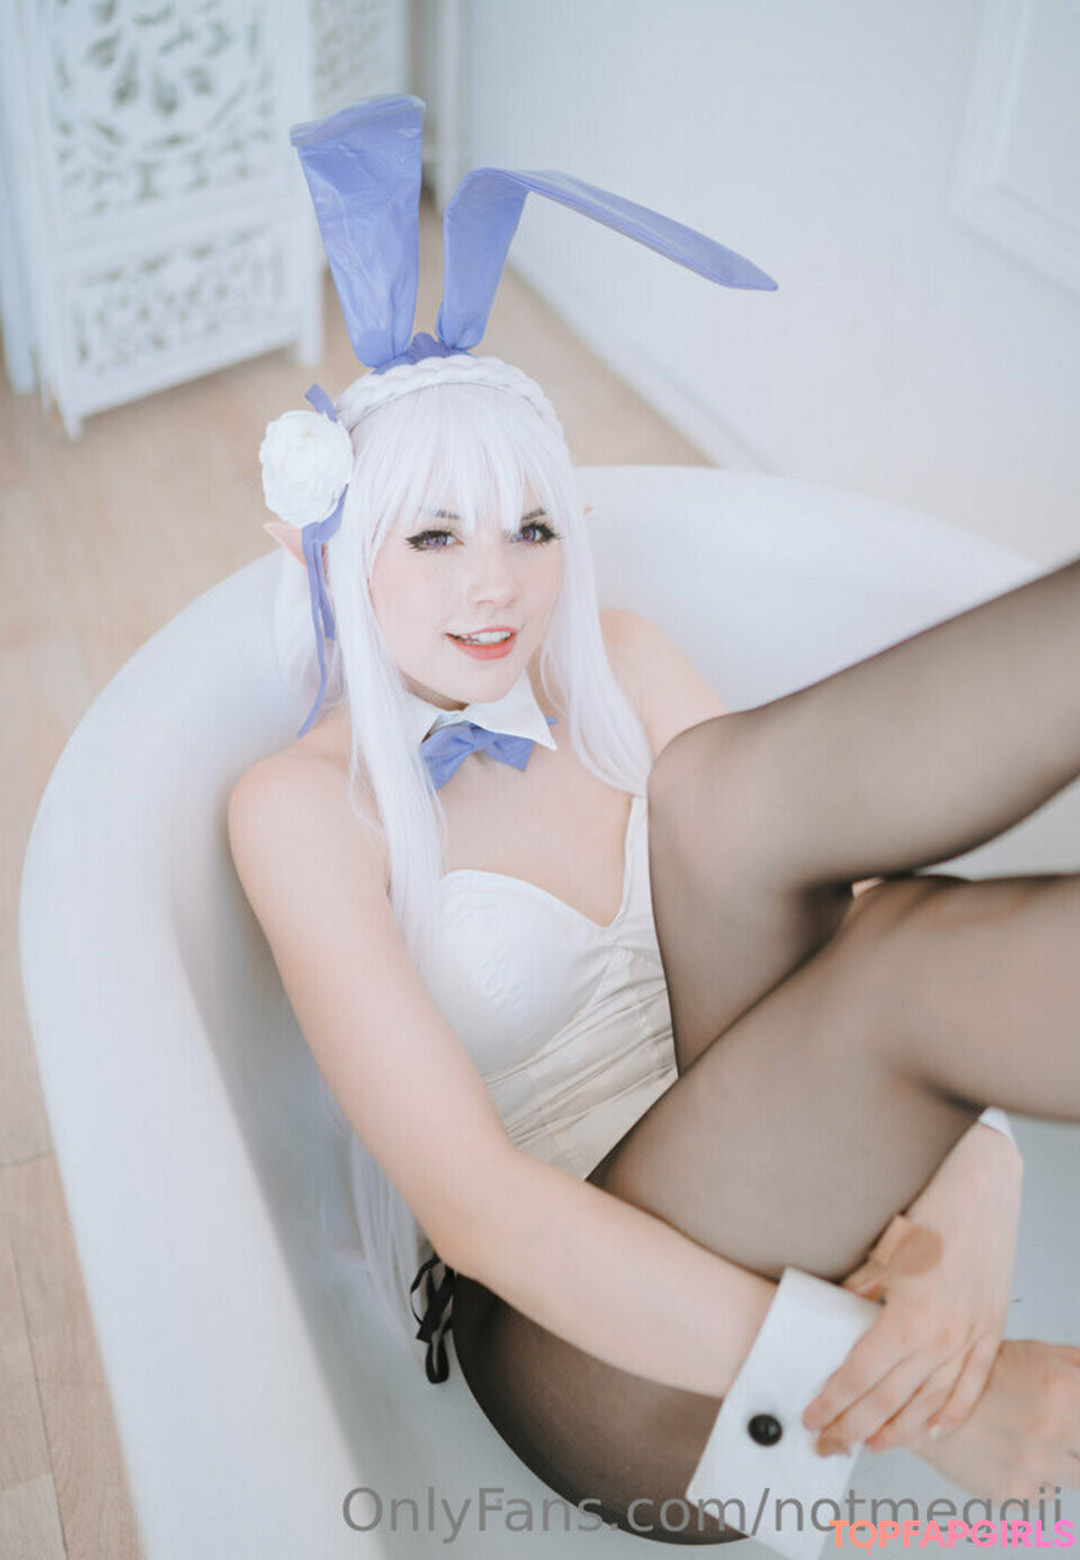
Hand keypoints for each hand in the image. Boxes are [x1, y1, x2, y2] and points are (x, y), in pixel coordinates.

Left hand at [802, 1122, 1021, 1454]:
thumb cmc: (926, 1216)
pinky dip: (953, 1412)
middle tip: (829, 1443)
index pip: (859, 1375)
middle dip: (854, 1427)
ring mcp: (970, 1338)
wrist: (979, 1193)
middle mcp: (940, 1337)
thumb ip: (858, 1294)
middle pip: (889, 1399)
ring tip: (872, 1445)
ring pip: (930, 1402)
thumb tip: (835, 1319)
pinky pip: (973, 1384)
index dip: (833, 1401)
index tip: (812, 1417)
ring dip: (899, 1429)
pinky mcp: (991, 1331)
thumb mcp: (880, 1256)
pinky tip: (933, 1430)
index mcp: (906, 1317)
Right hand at [916, 1340, 1079, 1499]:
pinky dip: (1034, 1479)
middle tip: (1059, 1433)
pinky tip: (1011, 1453)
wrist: (923, 1398)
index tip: (1074, 1426)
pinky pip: (1044, 1494)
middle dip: (1074, 1444)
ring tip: (1030, 1440)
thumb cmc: (977, 1374)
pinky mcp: (1013, 1492)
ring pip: (1073, 1479)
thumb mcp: (1036, 1352)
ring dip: (1059, 1464)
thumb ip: (1077, 1366)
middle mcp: (1052, 1430)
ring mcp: (1033, 1465)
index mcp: (1064, 1391)